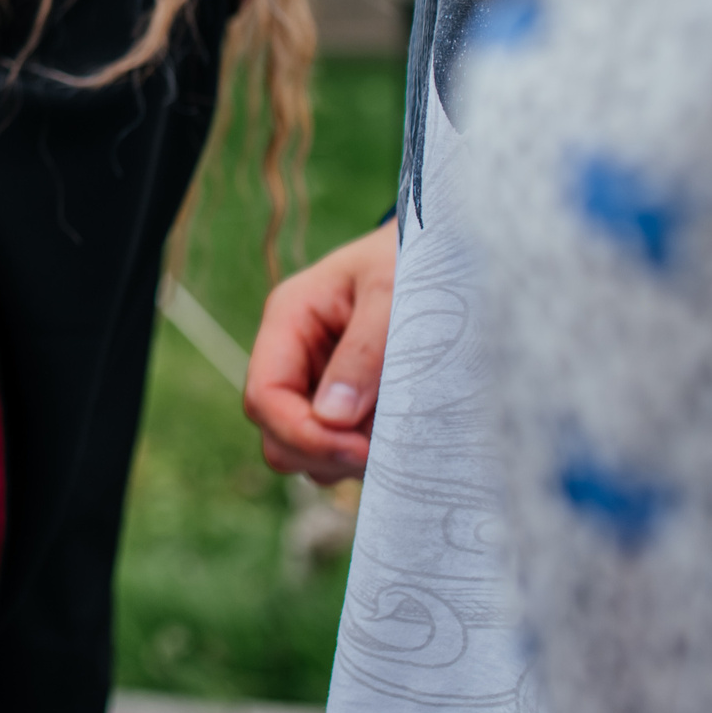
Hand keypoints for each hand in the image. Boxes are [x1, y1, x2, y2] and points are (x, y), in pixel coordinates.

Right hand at [243, 216, 395, 482]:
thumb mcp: (392, 294)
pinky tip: (399, 434)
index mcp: (290, 317)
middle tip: (380, 450)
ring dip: (343, 459)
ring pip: (301, 450)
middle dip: (320, 450)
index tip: (359, 449)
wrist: (447, 254)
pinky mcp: (345, 404)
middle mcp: (294, 355)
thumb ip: (364, 354)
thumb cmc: (416, 260)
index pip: (264, 394)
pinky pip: (335, 450)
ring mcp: (316, 382)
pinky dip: (362, 455)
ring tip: (395, 437)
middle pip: (273, 431)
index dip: (302, 432)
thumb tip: (331, 418)